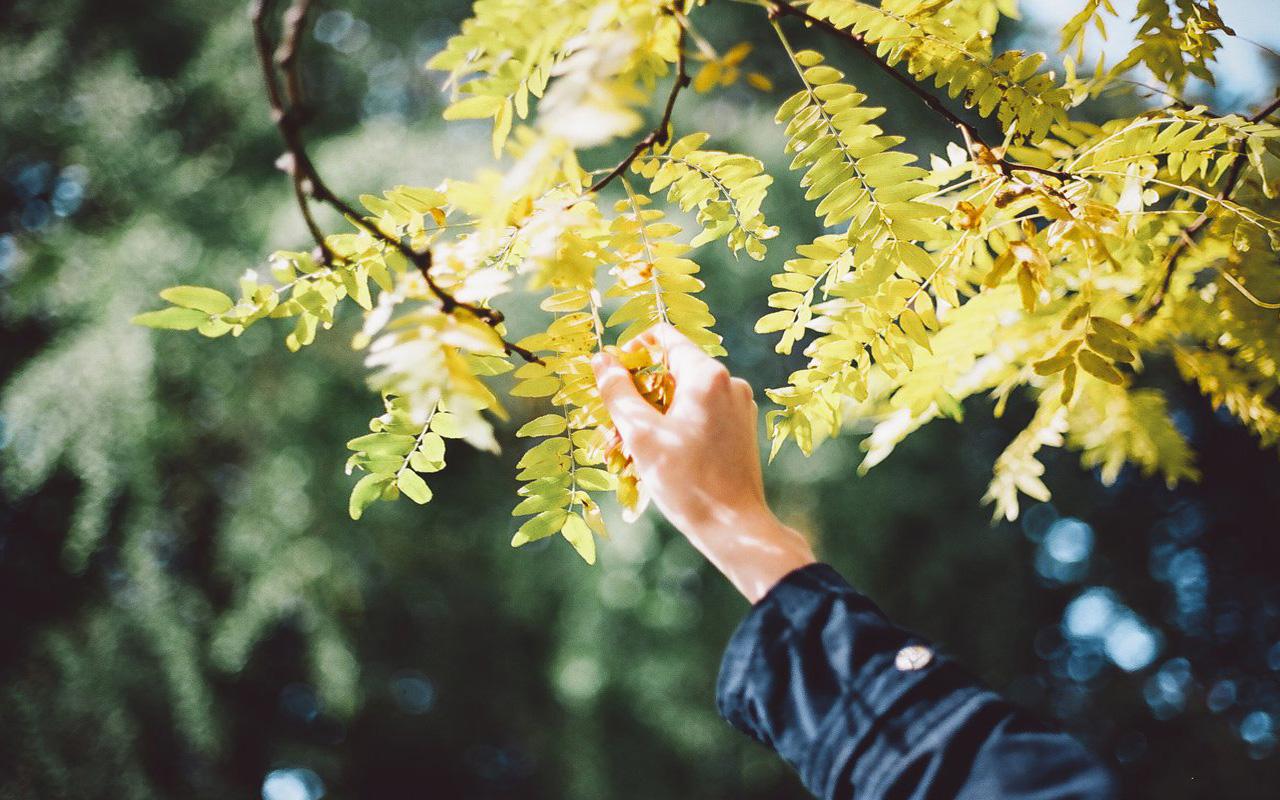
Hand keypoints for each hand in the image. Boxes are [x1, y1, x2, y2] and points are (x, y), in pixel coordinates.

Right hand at [591, 324, 815, 602]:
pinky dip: (673, 428)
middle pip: (670, 371)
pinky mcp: (740, 429)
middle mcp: (728, 382)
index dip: (631, 352)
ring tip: (627, 451)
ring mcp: (738, 406)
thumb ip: (617, 391)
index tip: (611, 380)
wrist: (734, 527)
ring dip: (651, 417)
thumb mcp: (641, 434)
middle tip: (613, 429)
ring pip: (682, 397)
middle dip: (637, 396)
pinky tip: (654, 458)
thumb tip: (600, 359)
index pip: (663, 337)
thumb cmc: (686, 481)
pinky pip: (699, 415)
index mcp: (707, 375)